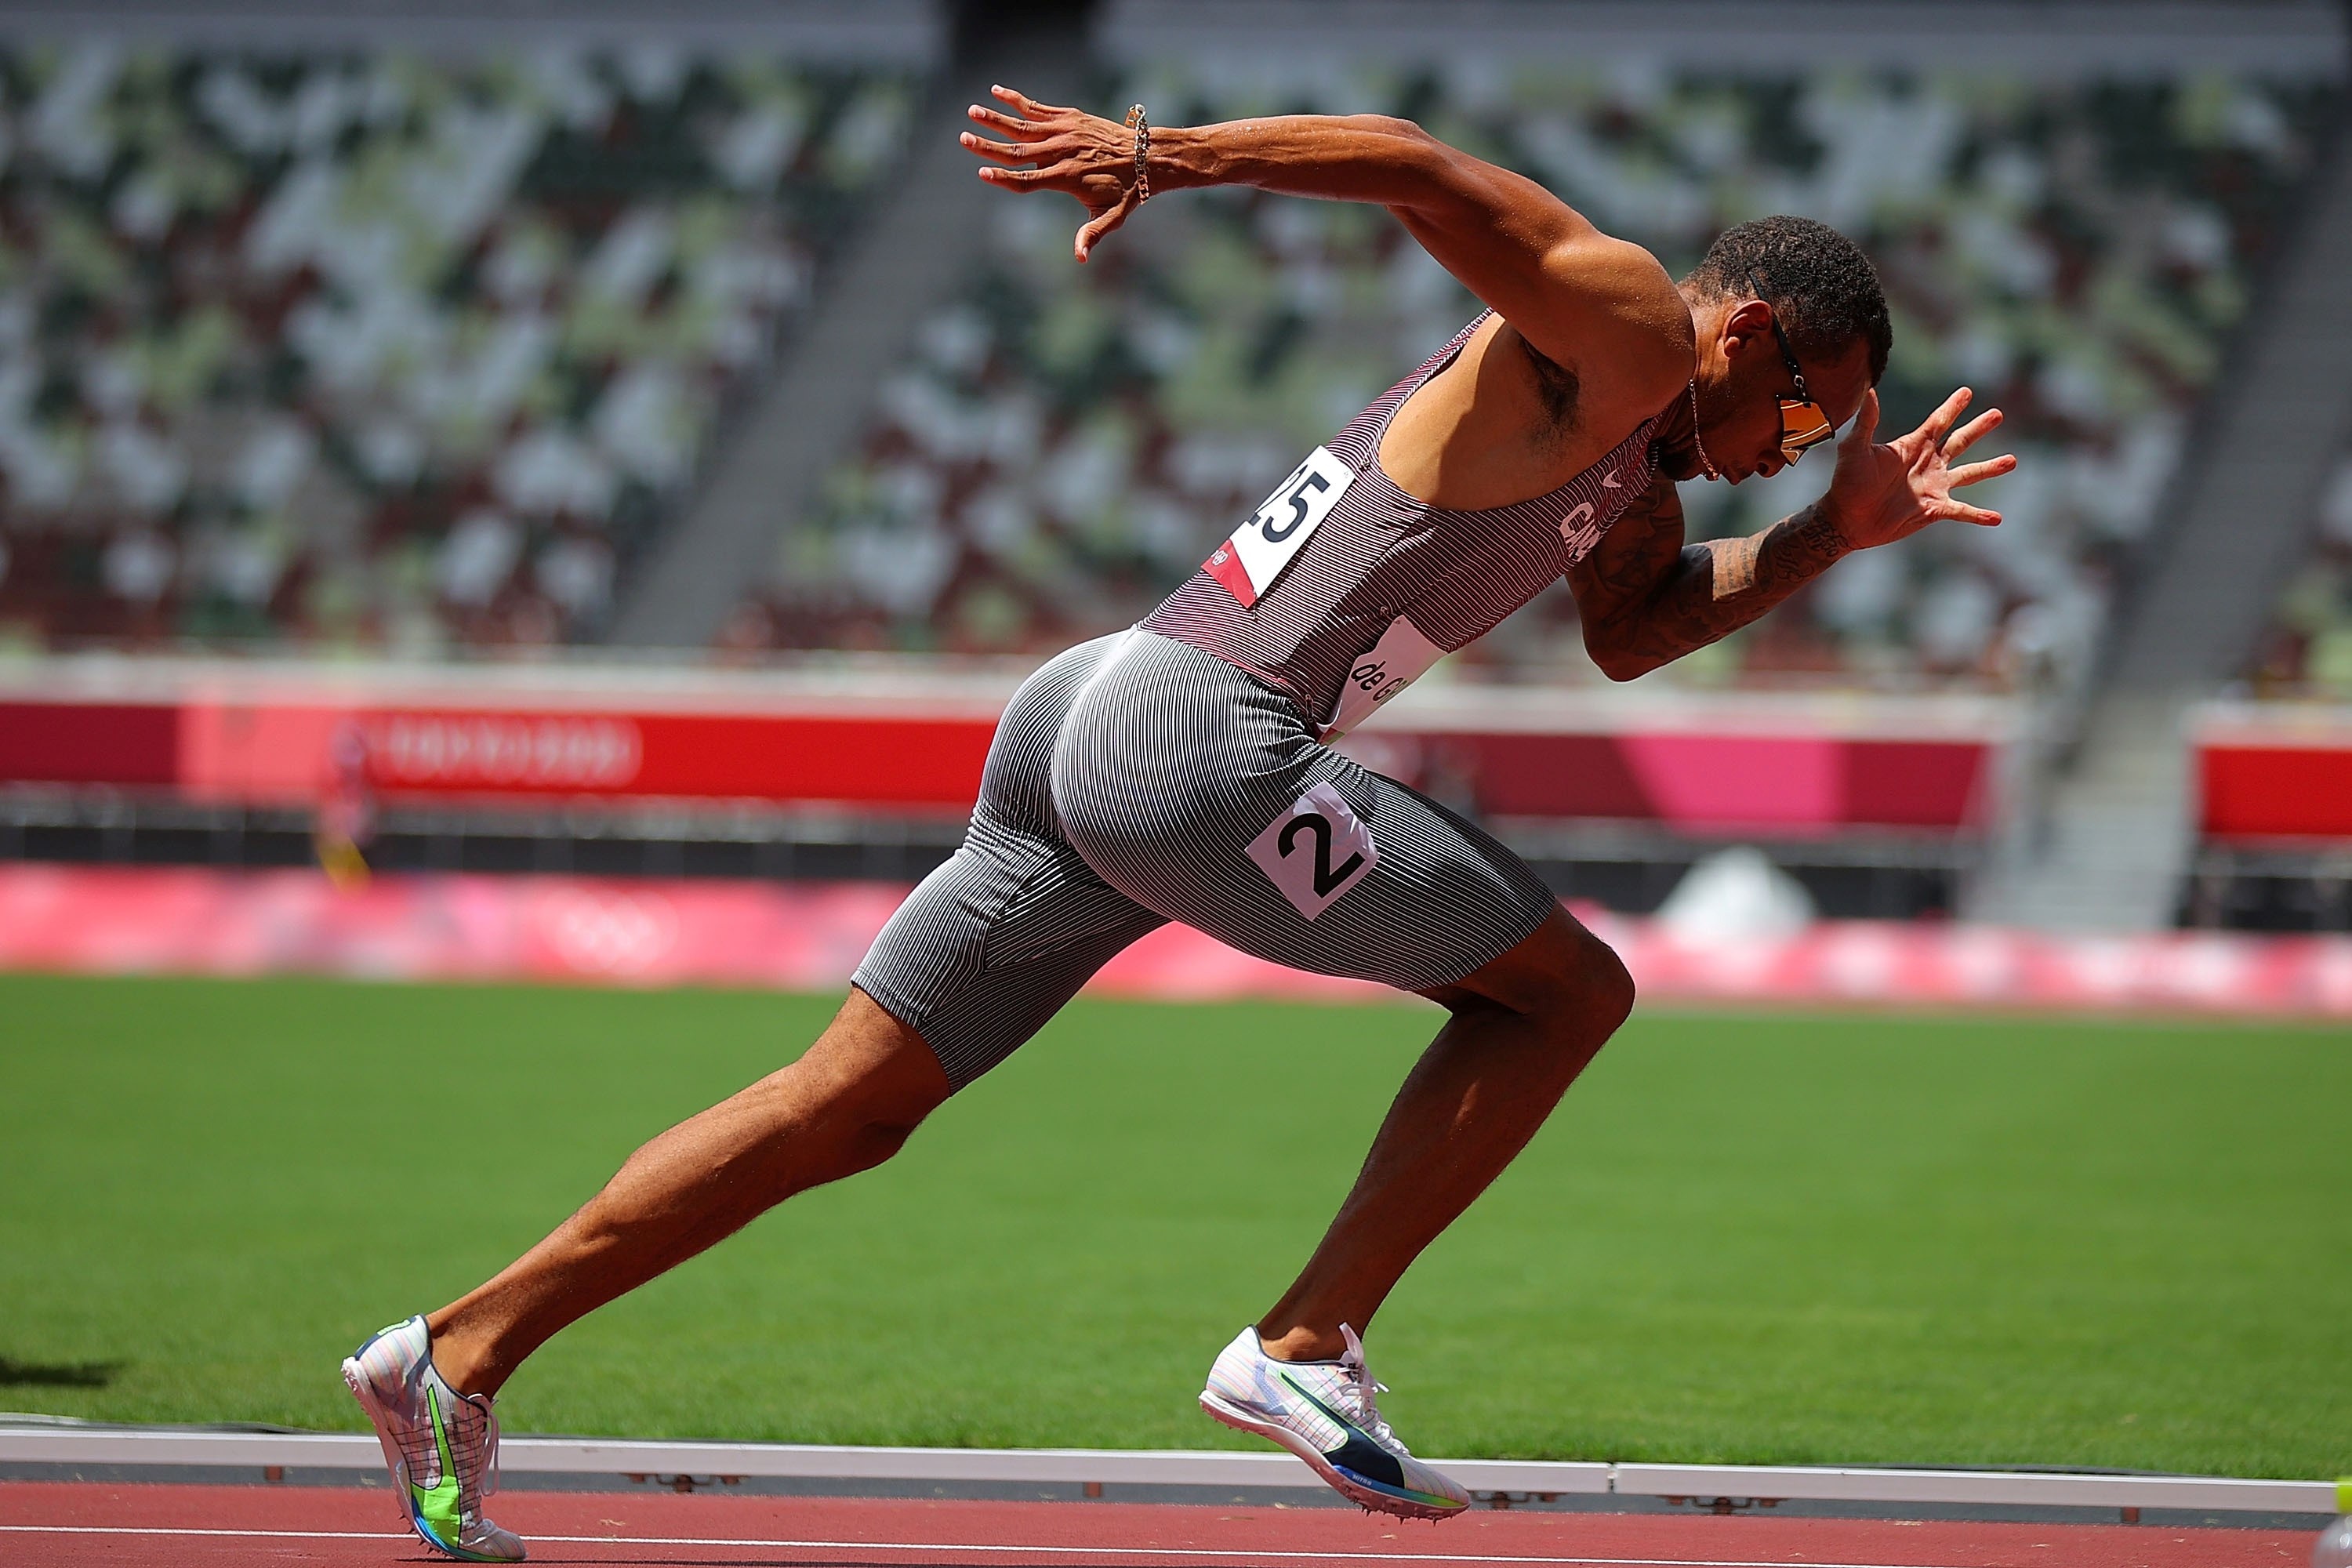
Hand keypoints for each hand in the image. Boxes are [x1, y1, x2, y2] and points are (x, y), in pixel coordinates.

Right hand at [959, 85, 1144, 261]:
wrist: (1147, 156)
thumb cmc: (1127, 191)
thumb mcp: (1111, 218)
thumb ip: (1092, 235)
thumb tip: (1080, 259)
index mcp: (1066, 177)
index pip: (1027, 180)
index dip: (1004, 178)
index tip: (982, 173)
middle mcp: (1062, 152)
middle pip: (1018, 150)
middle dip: (989, 145)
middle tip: (963, 138)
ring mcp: (1065, 132)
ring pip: (1023, 125)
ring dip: (996, 119)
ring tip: (972, 112)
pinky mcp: (1069, 117)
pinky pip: (1037, 108)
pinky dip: (1017, 100)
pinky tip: (996, 92)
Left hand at [1819, 386, 2017, 550]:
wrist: (1845, 519)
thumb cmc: (1847, 482)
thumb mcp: (1855, 449)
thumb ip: (1867, 422)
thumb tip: (1869, 391)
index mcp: (1912, 447)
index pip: (1938, 422)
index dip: (1952, 407)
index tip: (1967, 391)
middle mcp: (1927, 464)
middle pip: (1959, 442)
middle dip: (1978, 428)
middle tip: (1997, 414)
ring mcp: (1933, 487)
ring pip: (1969, 474)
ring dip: (1990, 467)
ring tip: (2012, 461)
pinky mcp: (1933, 510)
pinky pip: (1961, 511)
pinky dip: (1978, 515)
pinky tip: (1996, 518)